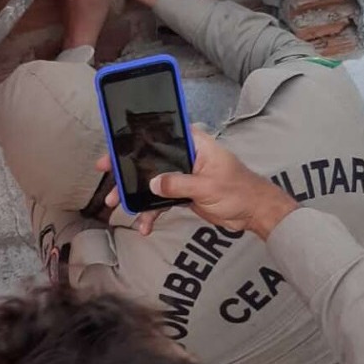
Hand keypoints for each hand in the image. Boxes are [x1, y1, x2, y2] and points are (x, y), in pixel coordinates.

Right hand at [98, 128, 297, 238]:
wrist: (254, 213)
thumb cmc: (239, 191)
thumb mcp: (208, 186)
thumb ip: (179, 183)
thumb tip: (151, 185)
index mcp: (192, 143)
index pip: (158, 136)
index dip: (133, 141)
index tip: (114, 150)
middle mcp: (183, 155)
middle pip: (148, 160)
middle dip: (127, 174)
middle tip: (108, 183)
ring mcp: (181, 174)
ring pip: (150, 182)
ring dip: (134, 196)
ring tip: (118, 208)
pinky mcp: (181, 192)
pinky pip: (159, 200)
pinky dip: (151, 212)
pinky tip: (144, 226)